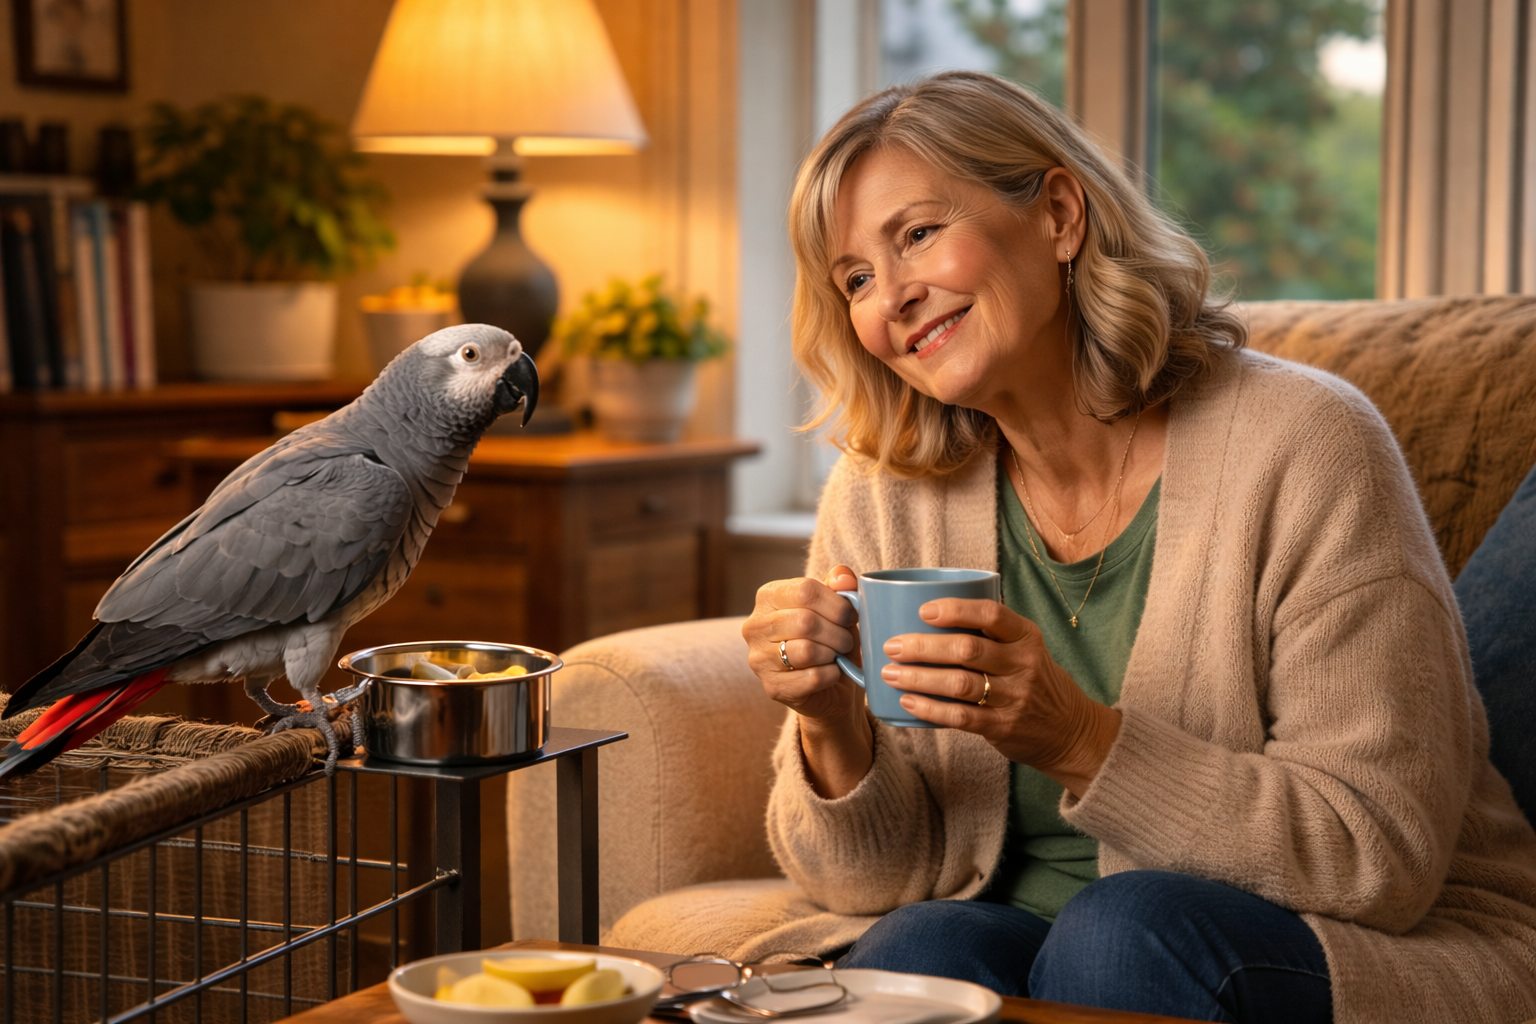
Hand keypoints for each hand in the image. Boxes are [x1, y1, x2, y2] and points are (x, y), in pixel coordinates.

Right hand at [742, 565, 870, 796]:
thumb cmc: (830, 639)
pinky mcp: (771, 687)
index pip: (805, 590)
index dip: (837, 604)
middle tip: (847, 640)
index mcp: (769, 596)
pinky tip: (832, 673)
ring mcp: (758, 658)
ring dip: (833, 654)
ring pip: (807, 651)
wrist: (829, 688)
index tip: (851, 616)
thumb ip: (840, 585)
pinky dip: (831, 675)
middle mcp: (755, 625)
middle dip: (837, 633)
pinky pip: (811, 678)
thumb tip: (843, 577)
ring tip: (838, 655)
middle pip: (806, 621)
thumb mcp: (836, 607)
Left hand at [881, 599, 1120, 796]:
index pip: (991, 614)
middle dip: (923, 646)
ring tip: (890, 673)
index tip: (923, 611)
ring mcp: (1014, 697)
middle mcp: (1023, 664)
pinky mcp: (1003, 727)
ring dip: (918, 677)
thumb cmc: (1034, 680)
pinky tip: (908, 702)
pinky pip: (960, 717)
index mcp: (1026, 636)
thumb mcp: (1025, 648)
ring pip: (959, 683)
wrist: (1070, 730)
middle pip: (967, 649)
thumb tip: (927, 612)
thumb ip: (990, 633)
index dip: (955, 610)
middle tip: (892, 645)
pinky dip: (930, 708)